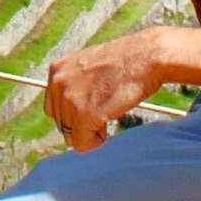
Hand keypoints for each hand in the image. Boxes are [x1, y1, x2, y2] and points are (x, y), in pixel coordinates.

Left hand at [45, 29, 195, 150]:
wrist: (147, 56)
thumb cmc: (125, 63)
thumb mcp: (88, 68)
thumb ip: (74, 87)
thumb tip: (70, 116)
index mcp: (57, 70)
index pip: (54, 109)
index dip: (75, 114)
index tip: (94, 106)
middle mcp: (58, 83)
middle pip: (62, 124)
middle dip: (82, 124)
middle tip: (105, 109)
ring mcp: (70, 99)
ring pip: (71, 136)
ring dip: (90, 132)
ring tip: (107, 113)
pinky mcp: (85, 114)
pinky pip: (82, 144)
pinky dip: (96, 142)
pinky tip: (108, 126)